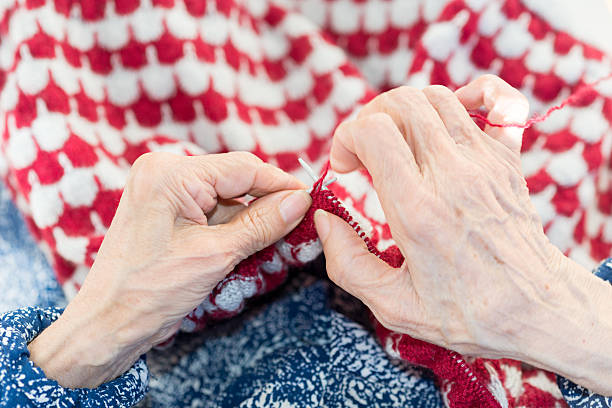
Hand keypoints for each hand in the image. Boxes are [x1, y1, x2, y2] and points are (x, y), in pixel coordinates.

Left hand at [28, 152, 310, 387]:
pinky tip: (253, 242)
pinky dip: (233, 226)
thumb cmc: (150, 291)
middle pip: (234, 179)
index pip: (242, 167)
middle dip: (267, 201)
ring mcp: (163, 192)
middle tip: (301, 220)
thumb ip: (262, 224)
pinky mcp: (165, 211)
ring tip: (281, 236)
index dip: (281, 183)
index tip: (311, 199)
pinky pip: (210, 210)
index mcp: (170, 174)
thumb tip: (300, 201)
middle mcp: (164, 173)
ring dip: (251, 217)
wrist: (107, 325)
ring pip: (225, 197)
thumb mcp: (215, 255)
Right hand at [314, 75, 611, 394]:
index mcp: (418, 210)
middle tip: (364, 151)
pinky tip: (452, 113)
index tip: (345, 166)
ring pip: (438, 97)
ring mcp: (485, 162)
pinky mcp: (508, 160)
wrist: (536, 308)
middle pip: (402, 103)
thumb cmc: (468, 312)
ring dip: (405, 109)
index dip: (346, 138)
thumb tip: (324, 220)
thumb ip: (347, 264)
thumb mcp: (394, 306)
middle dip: (369, 118)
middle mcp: (452, 176)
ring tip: (397, 138)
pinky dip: (472, 93)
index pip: (374, 132)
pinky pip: (499, 101)